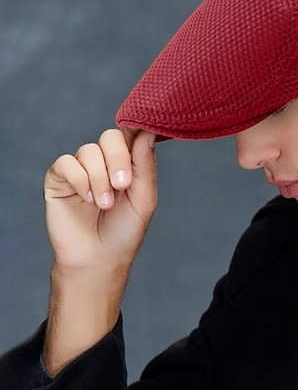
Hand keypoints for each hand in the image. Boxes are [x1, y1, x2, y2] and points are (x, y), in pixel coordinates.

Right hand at [44, 128, 156, 272]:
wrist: (99, 259)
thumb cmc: (124, 230)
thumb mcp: (144, 198)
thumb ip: (145, 165)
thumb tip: (147, 132)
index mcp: (128, 162)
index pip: (131, 134)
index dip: (135, 130)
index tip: (141, 137)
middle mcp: (104, 161)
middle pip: (110, 136)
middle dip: (118, 159)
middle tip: (122, 186)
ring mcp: (81, 168)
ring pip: (89, 151)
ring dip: (100, 178)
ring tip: (104, 204)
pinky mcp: (59, 178)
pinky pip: (66, 163)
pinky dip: (80, 180)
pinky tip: (87, 199)